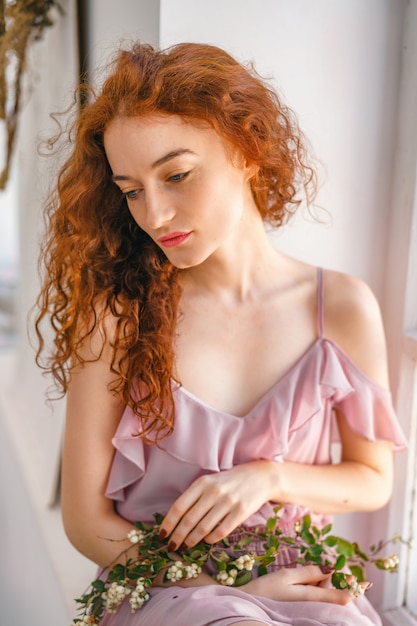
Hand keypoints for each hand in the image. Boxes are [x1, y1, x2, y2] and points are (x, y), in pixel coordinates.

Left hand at [159, 461, 277, 548]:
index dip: (169, 523)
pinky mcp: (241, 512)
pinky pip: (221, 531)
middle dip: (178, 536)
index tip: (162, 535)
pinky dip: (211, 539)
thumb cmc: (229, 482)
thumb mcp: (210, 482)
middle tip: (172, 546)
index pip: (179, 506)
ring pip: (203, 528)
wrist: (259, 477)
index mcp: (202, 482)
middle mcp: (213, 491)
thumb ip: (195, 497)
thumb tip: (176, 520)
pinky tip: (206, 541)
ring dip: (192, 540)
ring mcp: (228, 501)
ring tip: (186, 546)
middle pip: (189, 519)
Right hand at [243, 566, 369, 604]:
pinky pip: (317, 599)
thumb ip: (310, 572)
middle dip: (338, 582)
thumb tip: (332, 569)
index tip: (366, 582)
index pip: (342, 596)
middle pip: (336, 595)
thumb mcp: (287, 575)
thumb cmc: (266, 589)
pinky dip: (318, 589)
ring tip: (314, 574)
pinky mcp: (302, 609)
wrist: (248, 605)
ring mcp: (307, 609)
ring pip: (326, 596)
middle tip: (333, 568)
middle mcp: (313, 607)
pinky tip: (308, 581)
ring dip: (326, 584)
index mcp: (312, 598)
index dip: (354, 588)